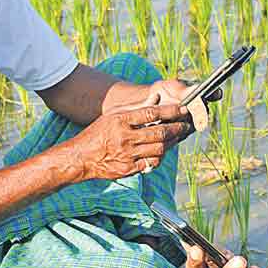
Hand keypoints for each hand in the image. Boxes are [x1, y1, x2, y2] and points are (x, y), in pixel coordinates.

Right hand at [67, 103, 193, 180]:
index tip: (183, 109)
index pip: (151, 113)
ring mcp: (127, 155)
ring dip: (171, 143)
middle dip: (177, 128)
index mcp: (120, 120)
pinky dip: (160, 156)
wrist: (81, 157)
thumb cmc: (99, 133)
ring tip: (177, 137)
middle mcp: (124, 137)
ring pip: (159, 149)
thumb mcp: (113, 115)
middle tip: (186, 125)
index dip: (171, 111)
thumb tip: (157, 97)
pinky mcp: (128, 169)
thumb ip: (135, 107)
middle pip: (159, 132)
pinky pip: (152, 163)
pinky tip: (163, 151)